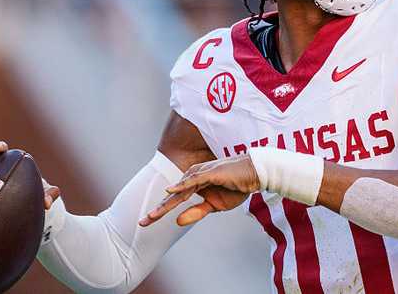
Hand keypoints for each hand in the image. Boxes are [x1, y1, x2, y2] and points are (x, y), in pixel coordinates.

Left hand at [139, 155, 259, 226]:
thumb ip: (196, 212)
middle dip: (158, 210)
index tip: (146, 222)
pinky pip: (193, 181)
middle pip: (172, 196)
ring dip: (166, 204)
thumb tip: (177, 220)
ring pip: (179, 191)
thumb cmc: (236, 188)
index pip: (174, 201)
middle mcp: (194, 178)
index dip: (161, 211)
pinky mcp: (210, 173)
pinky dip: (181, 186)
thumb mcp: (215, 206)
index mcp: (194, 185)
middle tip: (142, 222)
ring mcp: (201, 174)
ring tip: (153, 216)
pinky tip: (170, 192)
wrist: (255, 175)